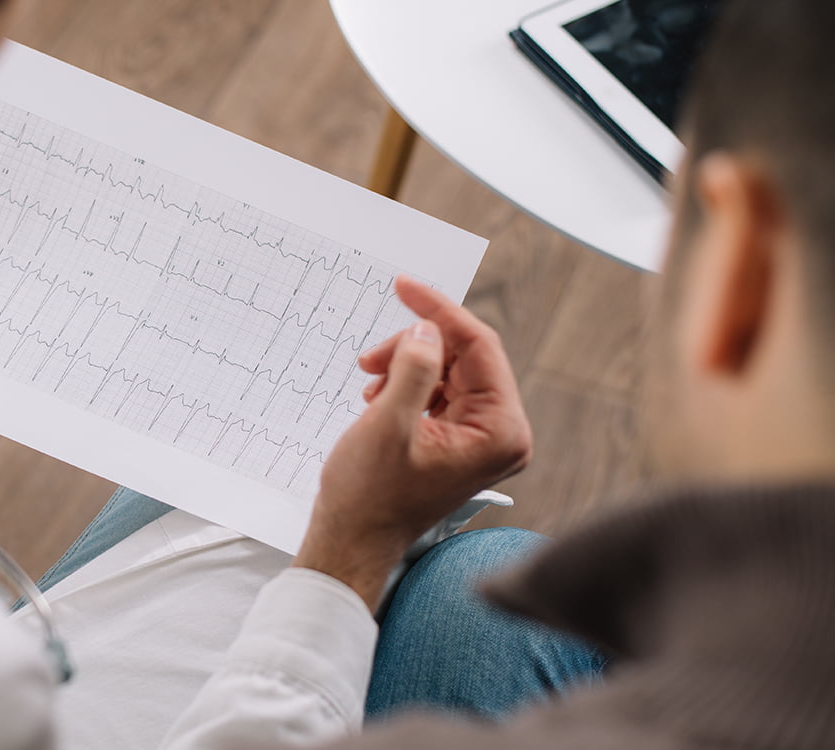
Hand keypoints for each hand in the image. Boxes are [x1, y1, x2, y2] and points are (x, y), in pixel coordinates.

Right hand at [292, 276, 531, 607]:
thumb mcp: (388, 423)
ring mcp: (483, 438)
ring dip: (407, 366)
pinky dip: (408, 384)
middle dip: (415, 348)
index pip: (480, 347)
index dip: (439, 312)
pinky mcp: (461, 441)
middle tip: (371, 358)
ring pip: (448, 369)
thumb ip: (414, 369)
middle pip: (465, 356)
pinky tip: (379, 398)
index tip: (404, 286)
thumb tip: (427, 329)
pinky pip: (440, 390)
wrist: (352, 540)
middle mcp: (502, 434)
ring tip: (371, 385)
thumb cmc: (369, 496)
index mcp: (501, 431)